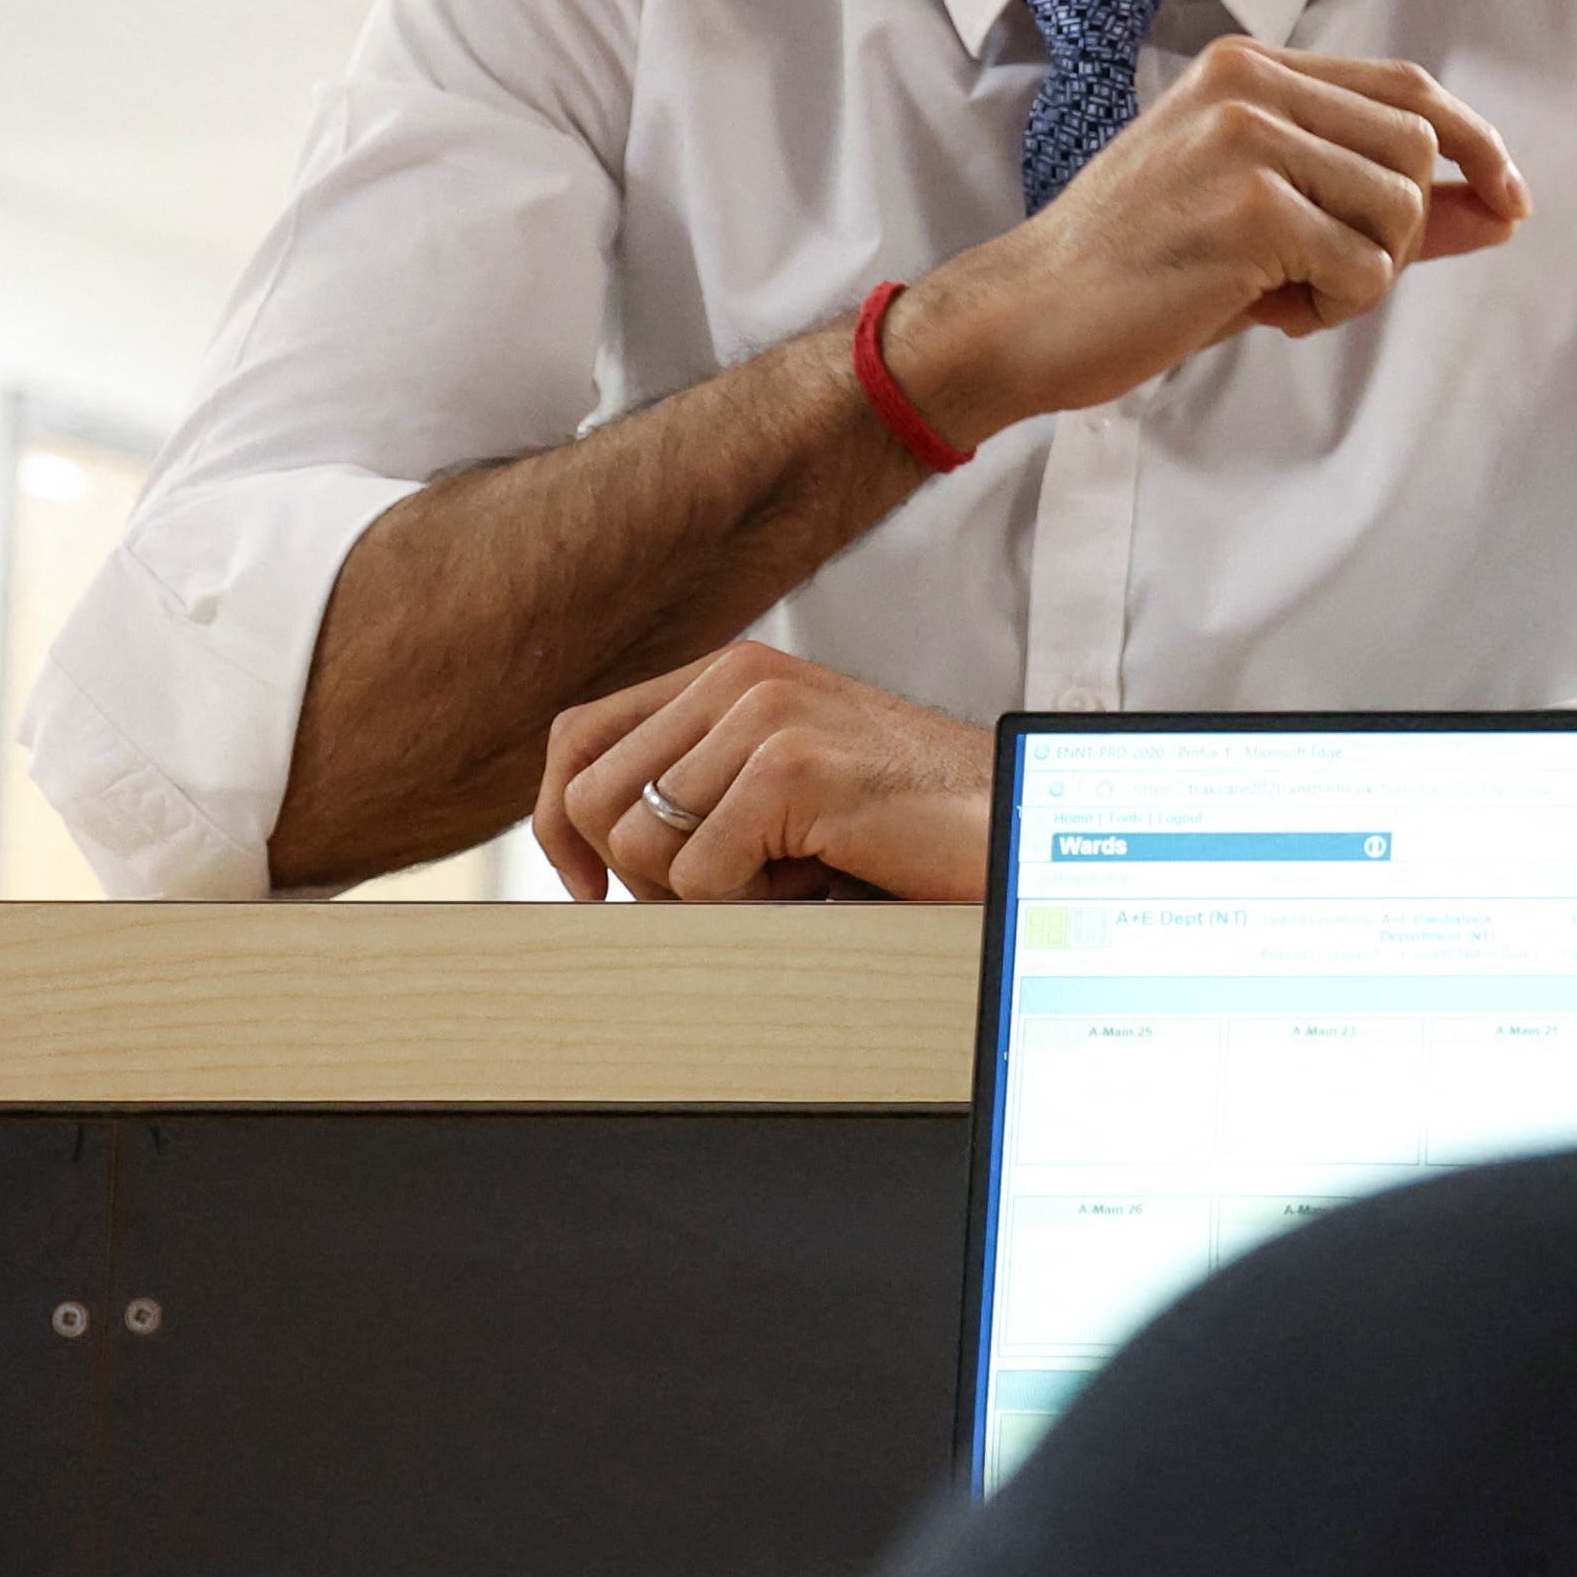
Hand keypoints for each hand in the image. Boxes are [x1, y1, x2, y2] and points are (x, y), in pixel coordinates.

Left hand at [538, 645, 996, 903]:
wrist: (1013, 825)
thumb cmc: (905, 824)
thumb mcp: (781, 782)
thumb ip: (698, 780)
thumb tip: (586, 848)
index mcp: (732, 672)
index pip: (579, 738)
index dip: (563, 824)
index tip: (591, 888)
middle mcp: (740, 677)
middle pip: (592, 797)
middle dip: (639, 874)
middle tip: (728, 891)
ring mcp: (766, 715)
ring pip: (641, 846)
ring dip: (706, 891)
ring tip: (789, 875)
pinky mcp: (791, 768)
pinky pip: (699, 876)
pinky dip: (751, 904)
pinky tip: (820, 877)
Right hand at [883, 37, 1528, 439]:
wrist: (1029, 315)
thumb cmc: (1148, 272)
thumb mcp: (1272, 219)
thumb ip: (1379, 201)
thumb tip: (1501, 207)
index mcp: (1248, 69)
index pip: (1406, 86)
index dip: (1474, 143)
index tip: (1508, 201)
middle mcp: (1248, 84)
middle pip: (1416, 147)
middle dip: (1401, 231)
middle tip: (1322, 277)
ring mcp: (1246, 140)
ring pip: (1400, 208)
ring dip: (1363, 276)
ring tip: (1279, 292)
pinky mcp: (1248, 208)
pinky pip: (1365, 269)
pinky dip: (1334, 309)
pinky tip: (1259, 311)